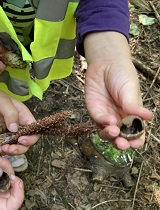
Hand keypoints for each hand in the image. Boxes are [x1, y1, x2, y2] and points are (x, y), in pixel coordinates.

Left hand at [0, 77, 39, 154]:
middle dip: (20, 148)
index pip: (34, 131)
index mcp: (24, 116)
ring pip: (16, 146)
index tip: (20, 140)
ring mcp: (10, 132)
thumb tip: (15, 129)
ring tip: (2, 149)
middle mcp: (19, 125)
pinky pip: (5, 146)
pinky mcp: (0, 136)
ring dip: (11, 151)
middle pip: (26, 142)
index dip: (30, 138)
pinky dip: (3, 150)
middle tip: (9, 149)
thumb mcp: (3, 103)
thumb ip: (11, 115)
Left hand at [84, 31, 151, 149]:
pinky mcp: (94, 110)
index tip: (136, 144)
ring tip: (114, 131)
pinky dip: (103, 122)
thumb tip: (148, 117)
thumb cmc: (122, 75)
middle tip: (122, 143)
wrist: (105, 64)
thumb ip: (133, 104)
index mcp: (132, 115)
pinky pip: (97, 120)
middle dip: (121, 143)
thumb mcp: (130, 89)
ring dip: (110, 136)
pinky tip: (108, 120)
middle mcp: (119, 118)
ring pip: (107, 132)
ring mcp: (106, 115)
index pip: (135, 133)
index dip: (135, 141)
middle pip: (120, 137)